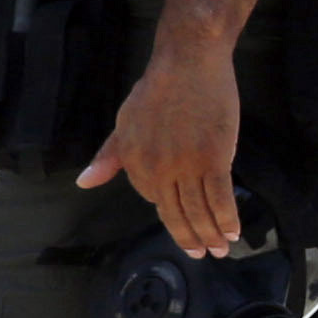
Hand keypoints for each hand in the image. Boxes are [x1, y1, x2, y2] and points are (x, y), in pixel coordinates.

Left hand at [80, 26, 250, 254]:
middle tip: (202, 255)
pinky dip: (227, 217)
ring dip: (211, 234)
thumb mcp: (125, 123)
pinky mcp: (214, 159)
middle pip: (176, 213)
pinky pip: (220, 197)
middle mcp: (157, 170)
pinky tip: (233, 231)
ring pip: (198, 210)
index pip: (153, 199)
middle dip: (190, 238)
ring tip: (220, 249)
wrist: (187, 62)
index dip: (171, 213)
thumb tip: (84, 183)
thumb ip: (109, 156)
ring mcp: (187, 166)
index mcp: (134, 162)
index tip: (184, 226)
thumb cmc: (157, 88)